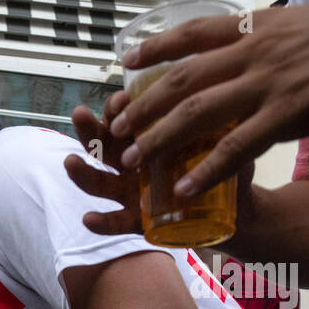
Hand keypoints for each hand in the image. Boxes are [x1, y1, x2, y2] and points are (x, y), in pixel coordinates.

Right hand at [65, 105, 254, 236]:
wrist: (238, 207)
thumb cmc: (226, 164)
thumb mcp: (224, 134)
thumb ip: (216, 114)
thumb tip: (220, 85)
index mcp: (151, 137)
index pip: (127, 118)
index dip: (119, 108)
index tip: (121, 99)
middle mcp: (135, 164)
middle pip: (106, 145)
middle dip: (90, 130)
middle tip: (79, 115)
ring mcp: (133, 193)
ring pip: (101, 182)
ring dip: (82, 173)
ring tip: (70, 163)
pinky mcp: (140, 222)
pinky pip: (118, 223)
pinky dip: (102, 222)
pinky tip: (88, 218)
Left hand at [103, 0, 308, 199]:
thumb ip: (276, 41)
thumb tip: (261, 45)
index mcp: (261, 28)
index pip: (195, 34)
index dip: (157, 48)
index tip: (127, 61)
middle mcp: (258, 51)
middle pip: (183, 78)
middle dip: (144, 106)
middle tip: (114, 129)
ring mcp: (273, 81)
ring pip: (198, 111)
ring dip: (160, 139)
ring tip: (132, 162)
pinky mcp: (294, 111)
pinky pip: (237, 146)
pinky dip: (205, 170)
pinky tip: (182, 190)